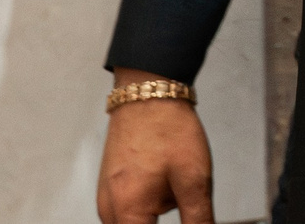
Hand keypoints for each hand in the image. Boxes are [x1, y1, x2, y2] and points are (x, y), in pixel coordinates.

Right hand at [97, 82, 213, 223]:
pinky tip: (163, 171)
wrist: (149, 93)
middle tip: (180, 189)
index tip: (186, 216)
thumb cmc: (168, 129)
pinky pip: (133, 205)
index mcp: (127, 213)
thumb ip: (197, 218)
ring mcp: (107, 199)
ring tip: (174, 173)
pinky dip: (152, 195)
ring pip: (139, 219)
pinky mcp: (110, 188)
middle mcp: (109, 211)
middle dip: (164, 217)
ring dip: (159, 207)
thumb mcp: (194, 178)